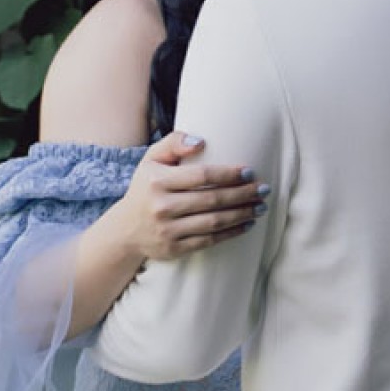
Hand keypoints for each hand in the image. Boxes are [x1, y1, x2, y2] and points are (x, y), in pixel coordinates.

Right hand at [115, 133, 266, 260]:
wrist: (125, 230)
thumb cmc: (145, 187)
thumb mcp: (152, 159)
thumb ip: (174, 142)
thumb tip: (201, 141)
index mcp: (158, 181)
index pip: (201, 176)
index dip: (229, 174)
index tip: (250, 171)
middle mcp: (162, 207)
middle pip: (212, 199)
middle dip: (243, 194)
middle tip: (264, 189)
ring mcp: (168, 230)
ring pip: (214, 222)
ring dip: (242, 214)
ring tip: (260, 206)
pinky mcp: (174, 249)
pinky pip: (209, 240)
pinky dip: (231, 232)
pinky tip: (246, 224)